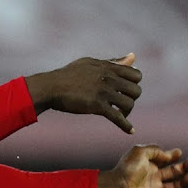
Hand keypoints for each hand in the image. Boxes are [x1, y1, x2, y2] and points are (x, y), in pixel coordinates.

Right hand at [25, 53, 142, 132]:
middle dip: (131, 98)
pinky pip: (117, 117)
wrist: (50, 87)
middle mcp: (108, 78)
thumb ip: (113, 62)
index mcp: (107, 67)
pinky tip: (130, 130)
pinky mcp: (96, 105)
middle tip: (121, 104)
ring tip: (119, 114)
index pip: (137, 75)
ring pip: (129, 103)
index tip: (125, 90)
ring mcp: (103, 92)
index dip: (134, 84)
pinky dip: (126, 125)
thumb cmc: (68, 75)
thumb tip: (133, 56)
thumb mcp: (91, 64)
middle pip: (136, 90)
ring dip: (127, 112)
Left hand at [96, 145, 187, 187]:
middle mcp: (154, 177)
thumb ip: (155, 150)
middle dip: (184, 167)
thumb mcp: (140, 151)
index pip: (166, 160)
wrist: (118, 186)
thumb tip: (168, 155)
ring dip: (185, 183)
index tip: (179, 153)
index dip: (174, 156)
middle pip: (174, 173)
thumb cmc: (127, 168)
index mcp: (150, 165)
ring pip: (176, 187)